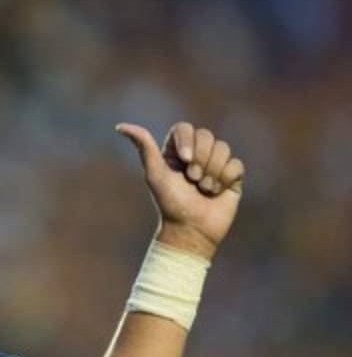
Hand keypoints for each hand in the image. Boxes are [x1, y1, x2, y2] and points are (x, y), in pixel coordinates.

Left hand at [116, 122, 244, 259]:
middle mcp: (196, 154)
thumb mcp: (155, 174)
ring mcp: (215, 164)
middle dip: (200, 159)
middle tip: (192, 180)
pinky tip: (216, 192)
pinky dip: (224, 179)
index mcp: (176, 151)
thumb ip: (144, 147)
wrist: (191, 229)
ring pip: (223, 148)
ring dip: (211, 172)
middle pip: (206, 136)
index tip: (184, 160)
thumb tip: (121, 127)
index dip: (187, 141)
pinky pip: (236, 165)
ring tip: (203, 189)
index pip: (185, 128)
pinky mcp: (232, 176)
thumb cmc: (170, 203)